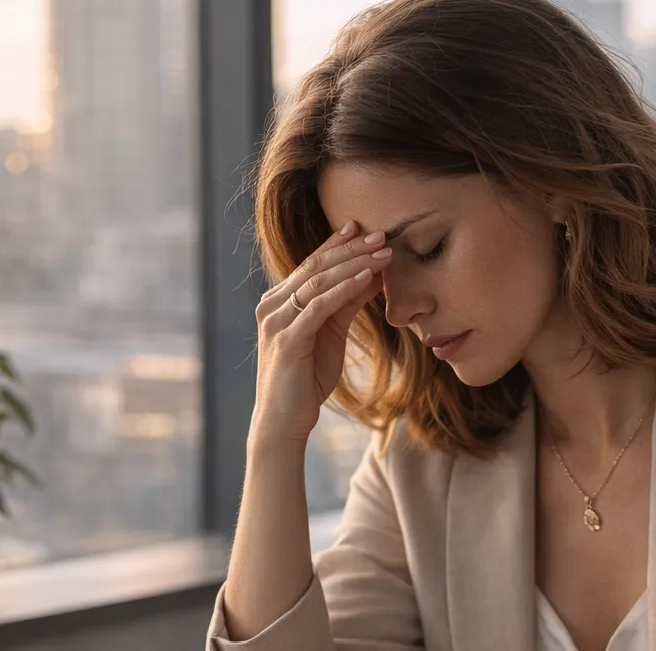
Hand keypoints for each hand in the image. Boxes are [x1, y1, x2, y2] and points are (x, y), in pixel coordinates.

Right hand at [251, 220, 392, 445]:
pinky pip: (319, 306)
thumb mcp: (331, 333)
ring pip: (318, 281)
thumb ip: (347, 304)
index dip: (337, 243)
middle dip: (351, 248)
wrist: (284, 419)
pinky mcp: (287, 339)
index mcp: (279, 301)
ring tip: (383, 252)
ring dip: (354, 263)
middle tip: (381, 235)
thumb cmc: (306, 379)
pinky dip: (345, 289)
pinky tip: (367, 277)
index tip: (362, 226)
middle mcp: (272, 305)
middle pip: (315, 266)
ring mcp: (276, 321)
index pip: (310, 264)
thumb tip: (372, 275)